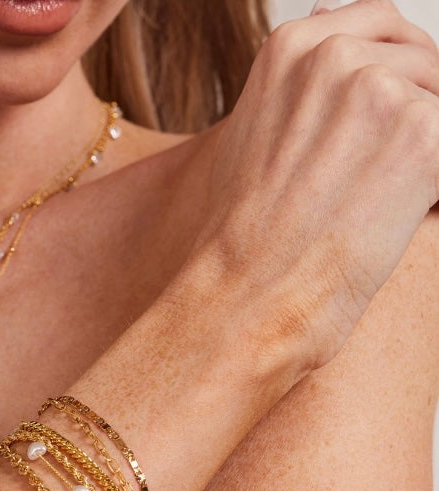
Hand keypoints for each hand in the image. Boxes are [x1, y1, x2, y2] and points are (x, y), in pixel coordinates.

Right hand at [192, 0, 438, 374]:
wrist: (244, 292)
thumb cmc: (242, 235)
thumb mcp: (253, 133)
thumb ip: (300, 80)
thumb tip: (329, 17)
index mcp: (292, 47)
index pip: (380, 25)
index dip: (398, 70)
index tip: (393, 113)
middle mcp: (335, 56)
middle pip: (424, 66)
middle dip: (417, 118)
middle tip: (380, 179)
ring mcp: (380, 91)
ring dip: (426, 156)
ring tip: (377, 206)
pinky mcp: (423, 135)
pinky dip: (437, 192)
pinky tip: (397, 221)